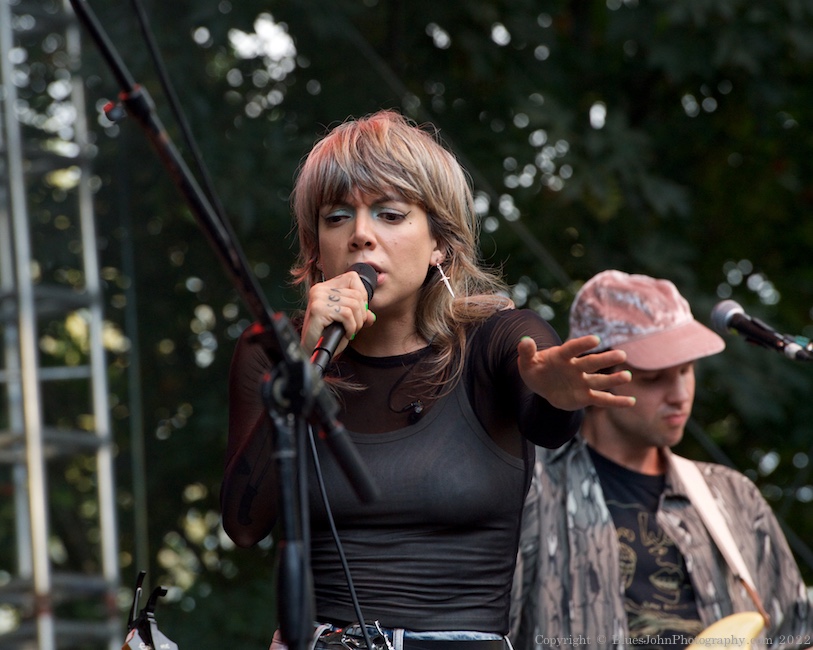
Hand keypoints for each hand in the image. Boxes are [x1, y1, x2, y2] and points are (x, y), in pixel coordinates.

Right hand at [301, 270, 375, 355]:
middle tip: (355, 327)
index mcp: (326, 287)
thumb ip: (359, 314)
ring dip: (357, 323)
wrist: (311, 351)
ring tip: (350, 331)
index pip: (353, 278)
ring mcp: (318, 297)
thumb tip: (371, 316)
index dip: (362, 296)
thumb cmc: (326, 336)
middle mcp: (320, 289)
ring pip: (353, 305)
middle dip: (361, 314)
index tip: (358, 313)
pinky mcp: (318, 309)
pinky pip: (346, 314)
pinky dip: (351, 327)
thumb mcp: (346, 321)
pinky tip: (346, 334)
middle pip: (356, 294)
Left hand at [517, 335, 634, 410]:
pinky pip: (601, 399)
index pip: (572, 348)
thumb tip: (524, 341)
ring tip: (627, 376)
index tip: (595, 340)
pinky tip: (630, 401)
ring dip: (613, 379)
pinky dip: (615, 401)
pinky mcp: (585, 397)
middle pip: (592, 363)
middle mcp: (576, 367)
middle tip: (622, 355)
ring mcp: (582, 382)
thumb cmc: (536, 370)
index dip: (582, 344)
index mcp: (562, 356)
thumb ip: (526, 352)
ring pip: (599, 380)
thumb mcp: (526, 362)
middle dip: (606, 359)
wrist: (543, 385)